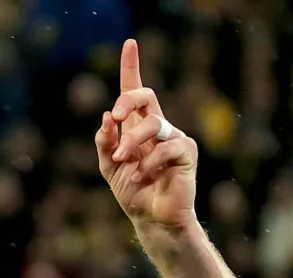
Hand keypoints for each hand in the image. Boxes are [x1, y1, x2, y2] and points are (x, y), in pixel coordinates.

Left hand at [96, 38, 198, 233]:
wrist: (151, 218)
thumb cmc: (133, 192)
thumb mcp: (110, 167)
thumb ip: (105, 143)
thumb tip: (107, 117)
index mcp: (136, 127)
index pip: (133, 92)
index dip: (131, 67)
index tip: (130, 43)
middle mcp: (156, 127)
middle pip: (145, 96)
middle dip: (128, 100)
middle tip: (113, 116)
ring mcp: (173, 137)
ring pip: (153, 123)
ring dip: (132, 142)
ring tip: (124, 162)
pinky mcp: (187, 151)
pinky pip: (166, 146)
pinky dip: (149, 162)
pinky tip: (144, 176)